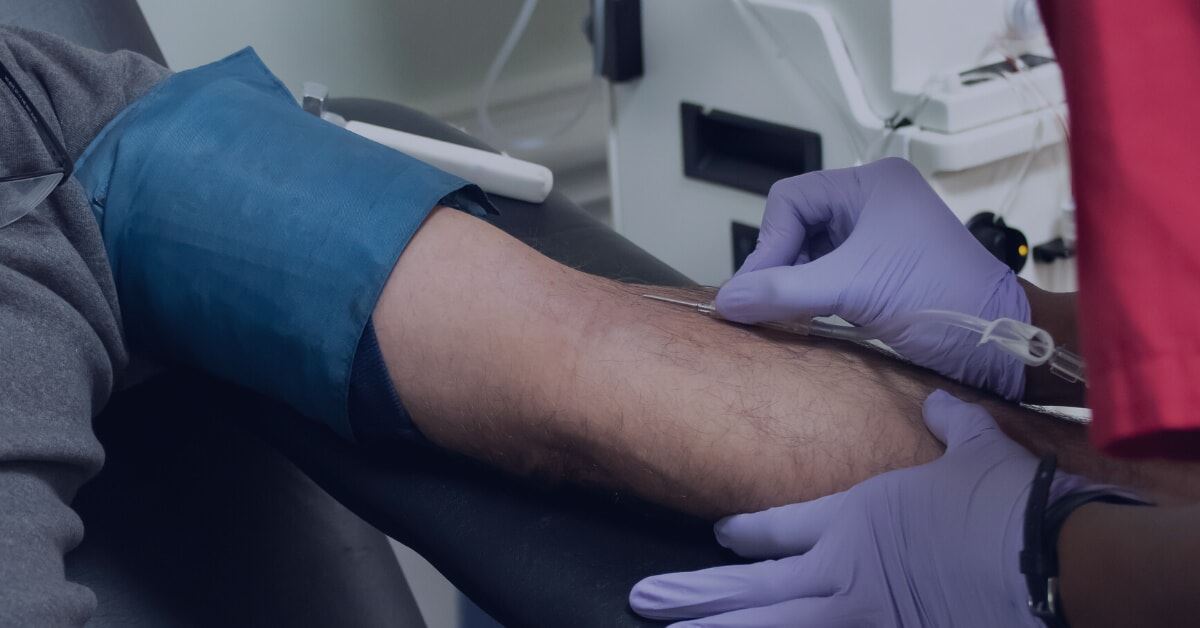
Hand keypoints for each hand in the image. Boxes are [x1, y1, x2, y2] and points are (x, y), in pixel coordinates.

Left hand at [629, 391, 1093, 627]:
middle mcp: (842, 566)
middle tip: (646, 597)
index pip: (776, 526)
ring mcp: (861, 613)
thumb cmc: (1006, 502)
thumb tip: (940, 406)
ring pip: (771, 625)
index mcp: (854, 517)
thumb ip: (949, 428)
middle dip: (694, 592)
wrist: (1048, 555)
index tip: (719, 536)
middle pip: (751, 583)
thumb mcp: (976, 453)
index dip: (743, 534)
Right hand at [717, 158, 1028, 399]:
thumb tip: (727, 300)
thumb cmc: (944, 299)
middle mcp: (875, 201)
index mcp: (873, 184)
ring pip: (811, 251)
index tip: (759, 288)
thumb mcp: (852, 290)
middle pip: (797, 225)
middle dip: (780, 264)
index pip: (791, 200)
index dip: (769, 243)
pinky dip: (813, 294)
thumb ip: (783, 292)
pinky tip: (808, 316)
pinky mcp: (883, 267)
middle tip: (763, 305)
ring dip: (795, 282)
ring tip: (786, 313)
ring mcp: (880, 234)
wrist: (1001, 341)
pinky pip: (830, 272)